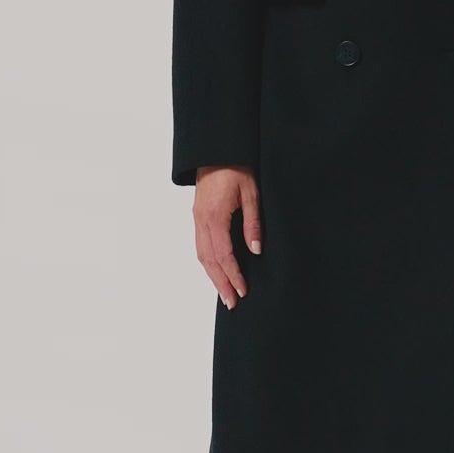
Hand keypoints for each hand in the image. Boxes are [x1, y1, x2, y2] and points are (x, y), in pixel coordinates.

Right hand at [194, 165, 261, 308]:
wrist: (218, 149)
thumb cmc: (237, 167)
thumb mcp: (252, 194)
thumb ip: (253, 223)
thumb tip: (256, 251)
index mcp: (214, 216)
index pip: (224, 255)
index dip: (234, 275)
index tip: (244, 291)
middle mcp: (201, 221)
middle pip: (209, 261)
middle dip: (221, 284)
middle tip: (232, 304)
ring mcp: (197, 219)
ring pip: (202, 255)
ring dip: (212, 276)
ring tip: (224, 294)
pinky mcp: (198, 216)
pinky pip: (200, 245)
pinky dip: (208, 262)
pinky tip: (216, 271)